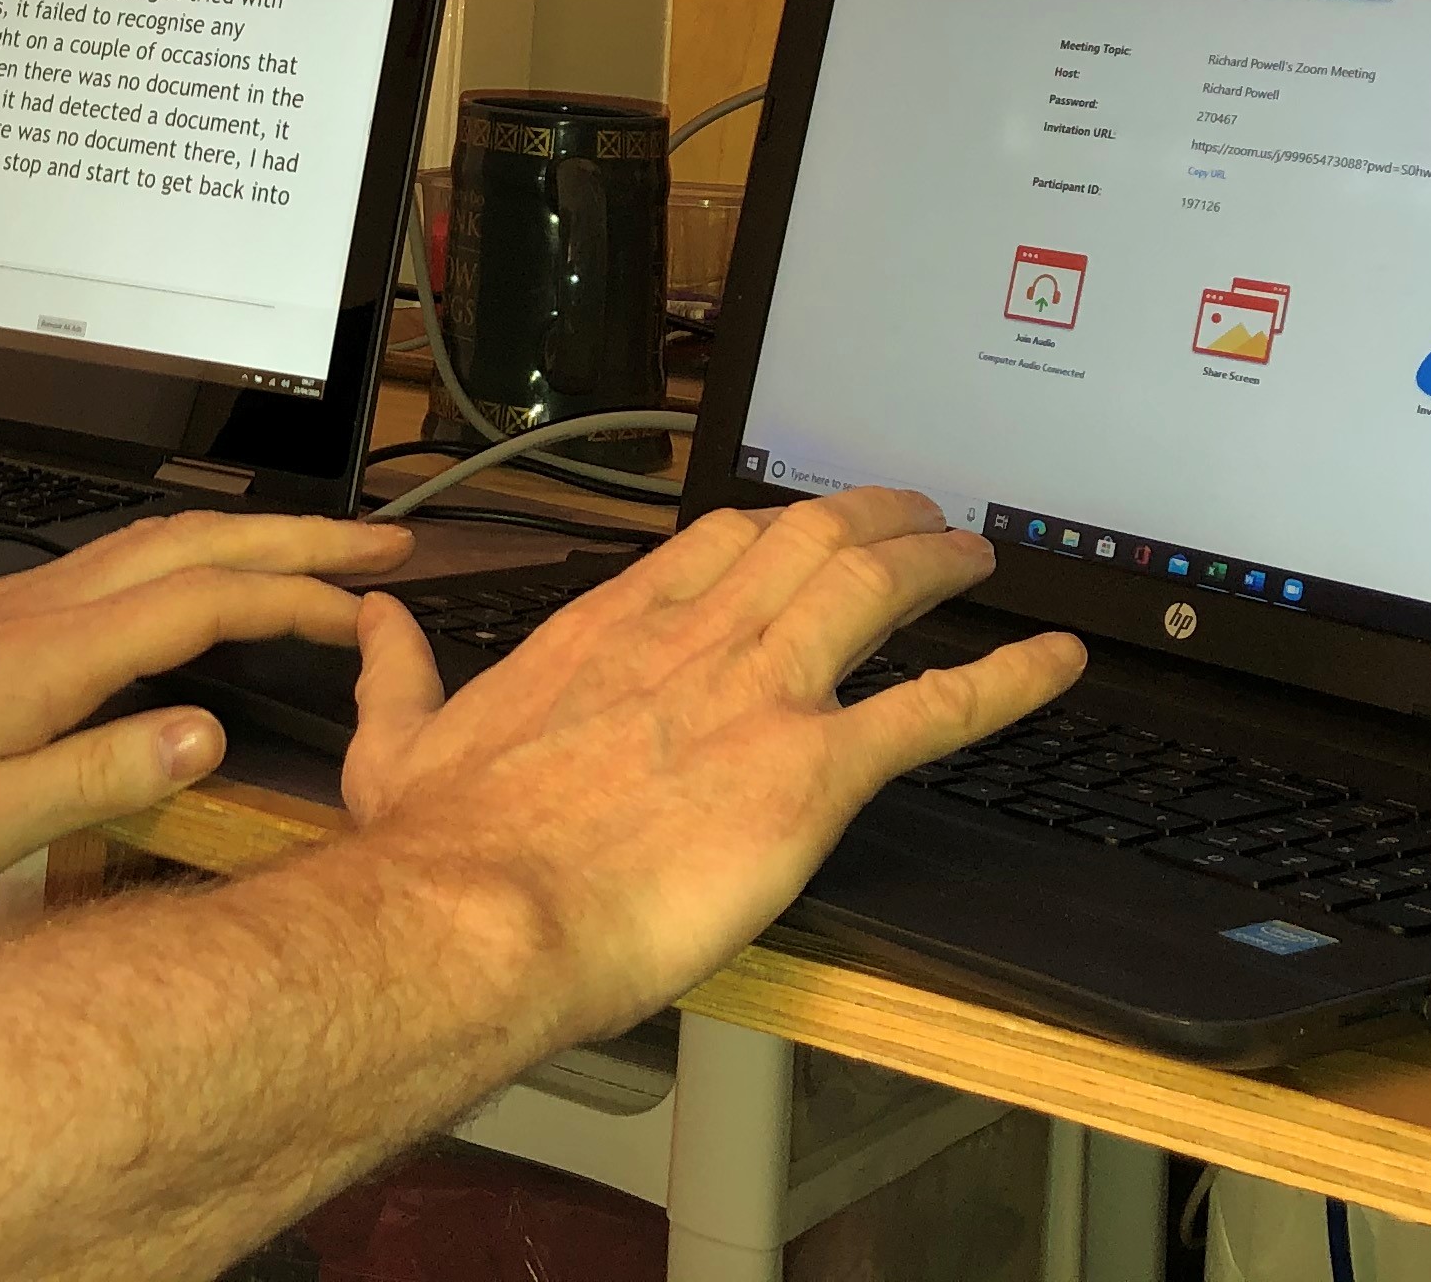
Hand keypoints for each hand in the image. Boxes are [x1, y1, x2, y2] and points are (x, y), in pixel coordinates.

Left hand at [0, 509, 411, 903]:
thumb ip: (88, 782)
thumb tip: (205, 735)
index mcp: (41, 656)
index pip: (197, 603)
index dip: (294, 599)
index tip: (373, 613)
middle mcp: (31, 607)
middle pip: (186, 543)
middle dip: (294, 537)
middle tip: (388, 545)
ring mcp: (6, 600)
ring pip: (146, 543)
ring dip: (242, 539)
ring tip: (321, 555)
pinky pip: (109, 563)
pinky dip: (183, 557)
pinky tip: (196, 584)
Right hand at [335, 491, 1082, 1042]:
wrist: (478, 913)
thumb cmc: (442, 848)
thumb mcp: (397, 746)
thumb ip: (397, 677)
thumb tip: (372, 626)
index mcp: (607, 633)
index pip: (711, 543)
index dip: (770, 525)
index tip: (800, 524)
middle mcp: (694, 642)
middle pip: (807, 539)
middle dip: (873, 516)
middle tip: (917, 516)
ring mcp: (760, 696)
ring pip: (873, 589)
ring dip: (938, 562)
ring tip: (981, 552)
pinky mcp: (812, 772)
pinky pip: (932, 708)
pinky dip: (1007, 679)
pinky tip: (1057, 661)